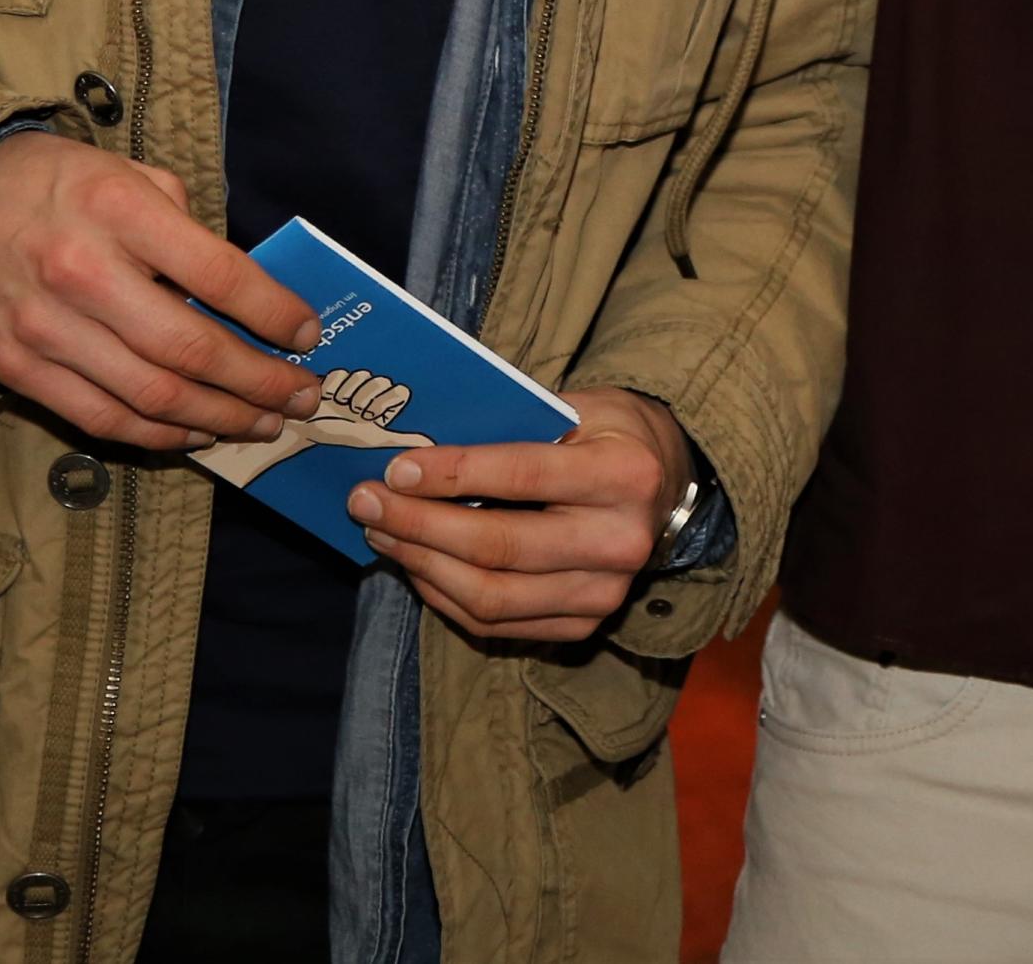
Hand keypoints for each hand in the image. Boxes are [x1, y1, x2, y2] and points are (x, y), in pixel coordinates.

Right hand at [0, 133, 323, 446]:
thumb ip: (182, 222)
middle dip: (261, 381)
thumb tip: (240, 285)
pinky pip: (101, 419)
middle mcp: (81, 272)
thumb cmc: (51, 183)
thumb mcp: (125, 170)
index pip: (218, 274)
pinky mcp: (15, 368)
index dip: (274, 312)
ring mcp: (44, 329)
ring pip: (151, 397)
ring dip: (221, 418)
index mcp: (117, 209)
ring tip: (265, 422)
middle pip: (190, 350)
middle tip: (304, 396)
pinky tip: (198, 432)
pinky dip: (159, 434)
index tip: (309, 333)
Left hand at [347, 382, 692, 642]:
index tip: (395, 469)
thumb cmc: (609, 434)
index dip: (453, 475)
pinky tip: (416, 564)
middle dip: (419, 525)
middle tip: (365, 502)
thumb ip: (512, 426)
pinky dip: (445, 595)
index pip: (523, 476)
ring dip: (421, 565)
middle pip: (498, 547)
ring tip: (381, 532)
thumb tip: (419, 449)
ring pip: (490, 596)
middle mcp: (620, 543)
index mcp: (625, 476)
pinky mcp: (583, 625)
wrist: (667, 487)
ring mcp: (604, 594)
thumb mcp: (578, 407)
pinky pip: (497, 623)